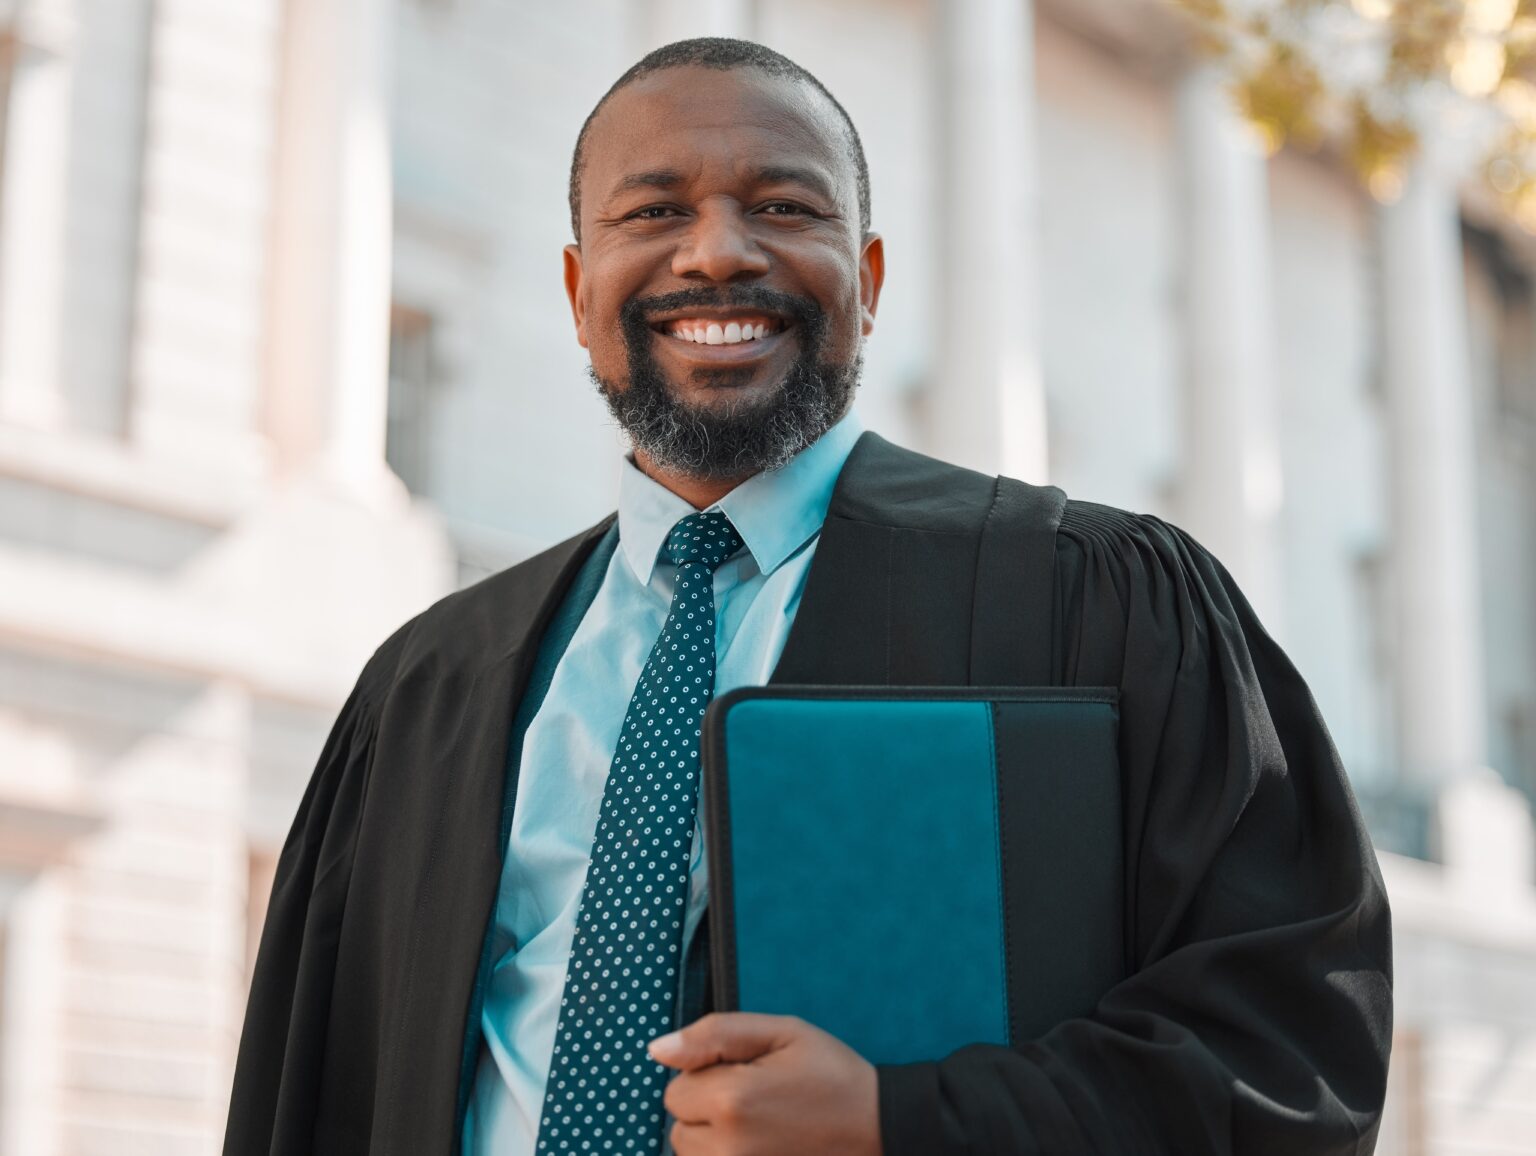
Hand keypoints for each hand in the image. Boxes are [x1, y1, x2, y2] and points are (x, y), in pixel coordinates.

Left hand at [648, 1011, 880, 1155]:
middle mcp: (728, 1148)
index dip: (705, 1073)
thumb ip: (713, 1034)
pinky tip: (759, 1143)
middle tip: (756, 1097)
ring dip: (712, 1138)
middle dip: (705, 1107)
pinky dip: (726, 1154)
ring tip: (759, 1123)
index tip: (745, 1072)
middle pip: (679, 1125)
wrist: (879, 1128)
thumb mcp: (781, 1033)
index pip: (675, 1087)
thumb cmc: (833, 1075)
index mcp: (732, 1100)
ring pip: (692, 1154)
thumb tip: (657, 1049)